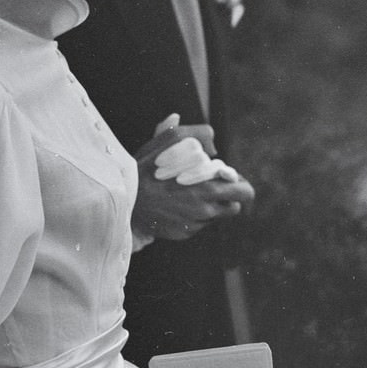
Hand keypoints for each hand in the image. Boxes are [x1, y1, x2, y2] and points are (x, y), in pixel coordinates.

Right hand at [132, 115, 255, 240]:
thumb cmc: (147, 167)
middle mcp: (205, 208)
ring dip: (210, 205)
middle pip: (236, 207)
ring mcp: (194, 223)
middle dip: (232, 197)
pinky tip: (175, 204)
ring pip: (215, 215)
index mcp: (209, 186)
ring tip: (191, 192)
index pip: (243, 191)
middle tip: (218, 187)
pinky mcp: (183, 233)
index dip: (237, 182)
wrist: (123, 199)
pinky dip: (192, 215)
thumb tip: (210, 141)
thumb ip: (195, 134)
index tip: (226, 177)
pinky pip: (197, 224)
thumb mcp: (169, 141)